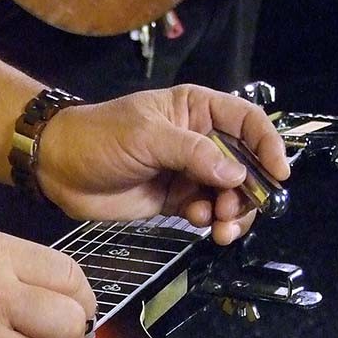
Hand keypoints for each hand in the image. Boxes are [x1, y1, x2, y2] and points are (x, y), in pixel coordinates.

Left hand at [36, 84, 290, 244]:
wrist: (59, 168)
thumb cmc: (98, 137)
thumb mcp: (146, 137)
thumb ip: (193, 154)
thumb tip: (235, 175)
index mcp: (196, 110)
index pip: (248, 122)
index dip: (268, 145)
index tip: (278, 173)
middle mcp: (199, 140)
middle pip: (245, 165)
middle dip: (249, 190)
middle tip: (236, 211)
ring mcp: (188, 172)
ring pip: (229, 194)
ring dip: (233, 213)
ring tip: (221, 227)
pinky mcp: (175, 199)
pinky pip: (207, 212)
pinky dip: (211, 222)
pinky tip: (201, 225)